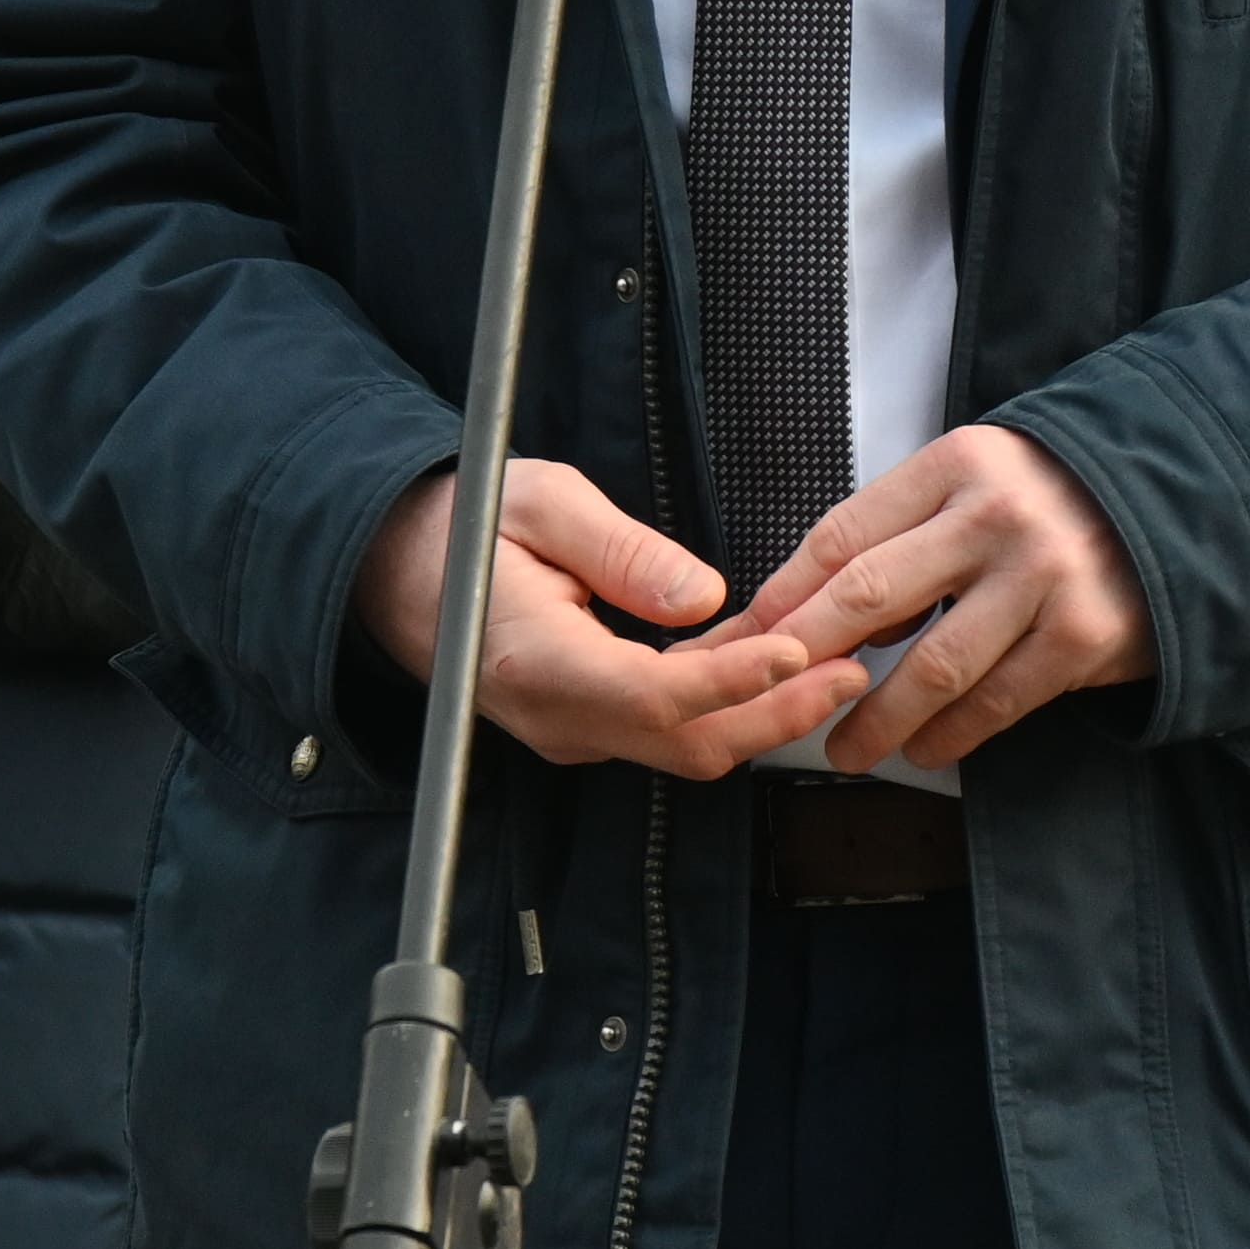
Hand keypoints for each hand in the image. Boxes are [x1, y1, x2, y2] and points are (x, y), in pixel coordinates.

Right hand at [353, 459, 859, 780]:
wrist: (398, 571)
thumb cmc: (464, 525)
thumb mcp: (539, 503)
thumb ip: (621, 549)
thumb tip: (703, 596)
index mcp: (535, 660)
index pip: (652, 694)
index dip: (734, 682)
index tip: (796, 650)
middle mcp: (556, 715)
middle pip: (685, 742)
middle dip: (776, 715)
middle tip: (851, 671)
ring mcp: (572, 730)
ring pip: (684, 745)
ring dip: (763, 715)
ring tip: (834, 670)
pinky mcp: (588, 724)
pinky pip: (667, 729)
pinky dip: (728, 705)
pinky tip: (776, 665)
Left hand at [738, 425, 1153, 775]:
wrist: (1180, 504)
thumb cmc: (1047, 500)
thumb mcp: (973, 482)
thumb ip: (901, 533)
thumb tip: (808, 608)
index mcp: (953, 465)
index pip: (842, 535)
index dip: (783, 596)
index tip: (739, 640)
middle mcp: (995, 515)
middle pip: (872, 595)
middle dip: (806, 657)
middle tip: (765, 701)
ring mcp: (1043, 576)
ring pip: (934, 665)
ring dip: (878, 718)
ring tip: (844, 750)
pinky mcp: (1085, 635)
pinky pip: (998, 699)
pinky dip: (951, 735)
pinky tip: (923, 751)